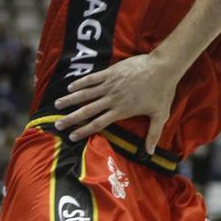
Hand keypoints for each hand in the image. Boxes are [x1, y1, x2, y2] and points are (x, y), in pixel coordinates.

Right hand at [54, 53, 180, 152]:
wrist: (162, 68)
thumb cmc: (162, 92)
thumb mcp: (160, 115)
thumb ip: (153, 134)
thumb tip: (150, 152)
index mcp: (121, 110)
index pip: (98, 123)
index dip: (84, 131)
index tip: (72, 136)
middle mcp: (112, 99)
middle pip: (87, 110)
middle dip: (71, 118)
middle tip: (57, 124)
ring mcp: (110, 84)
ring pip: (86, 94)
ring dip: (71, 100)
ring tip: (57, 105)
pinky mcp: (111, 72)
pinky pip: (92, 79)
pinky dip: (80, 83)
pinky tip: (70, 87)